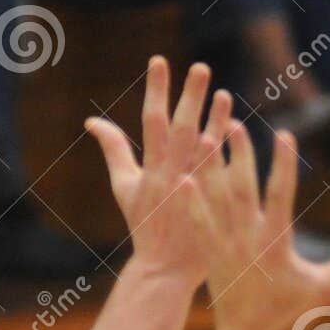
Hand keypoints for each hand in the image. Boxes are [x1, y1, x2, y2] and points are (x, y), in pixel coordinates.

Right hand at [84, 56, 230, 289]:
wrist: (164, 269)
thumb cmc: (144, 224)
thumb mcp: (125, 187)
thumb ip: (113, 150)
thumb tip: (91, 121)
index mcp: (150, 171)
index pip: (151, 122)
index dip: (156, 90)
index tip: (160, 60)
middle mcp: (172, 178)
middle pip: (182, 131)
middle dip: (190, 98)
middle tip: (201, 67)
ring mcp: (194, 194)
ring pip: (207, 152)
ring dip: (216, 121)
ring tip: (224, 93)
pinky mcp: (212, 207)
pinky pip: (224, 175)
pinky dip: (230, 153)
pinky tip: (238, 129)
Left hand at [192, 123, 329, 329]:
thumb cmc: (289, 313)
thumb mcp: (324, 289)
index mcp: (276, 244)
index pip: (281, 196)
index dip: (283, 165)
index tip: (285, 135)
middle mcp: (248, 240)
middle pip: (242, 190)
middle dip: (239, 155)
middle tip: (234, 122)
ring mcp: (225, 246)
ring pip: (215, 199)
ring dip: (210, 167)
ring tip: (206, 133)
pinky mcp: (209, 253)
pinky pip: (198, 222)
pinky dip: (189, 200)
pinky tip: (180, 177)